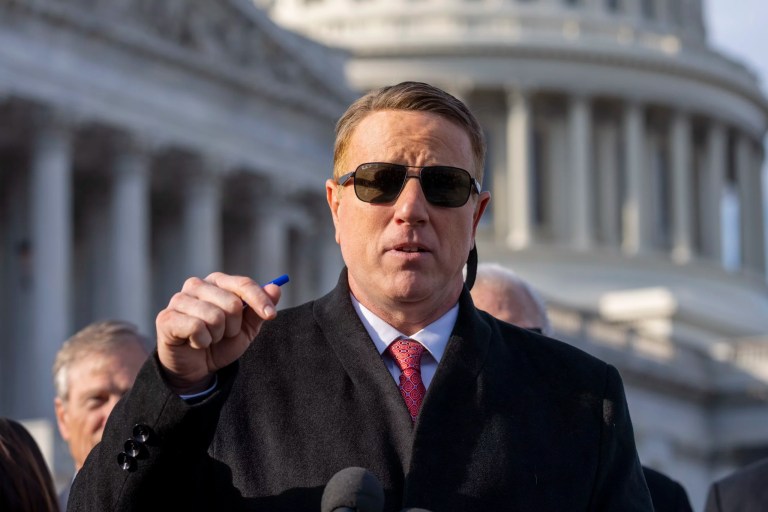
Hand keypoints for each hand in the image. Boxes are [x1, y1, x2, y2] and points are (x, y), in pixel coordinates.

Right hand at [155, 272, 281, 393]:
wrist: (195, 368)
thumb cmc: (220, 343)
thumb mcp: (246, 329)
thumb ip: (260, 309)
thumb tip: (276, 288)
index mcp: (217, 282)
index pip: (243, 283)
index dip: (260, 300)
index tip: (271, 315)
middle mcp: (196, 285)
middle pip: (232, 302)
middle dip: (234, 326)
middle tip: (224, 335)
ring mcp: (179, 299)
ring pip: (214, 316)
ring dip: (217, 336)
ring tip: (209, 339)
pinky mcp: (166, 317)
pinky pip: (197, 328)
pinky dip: (202, 341)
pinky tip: (195, 343)